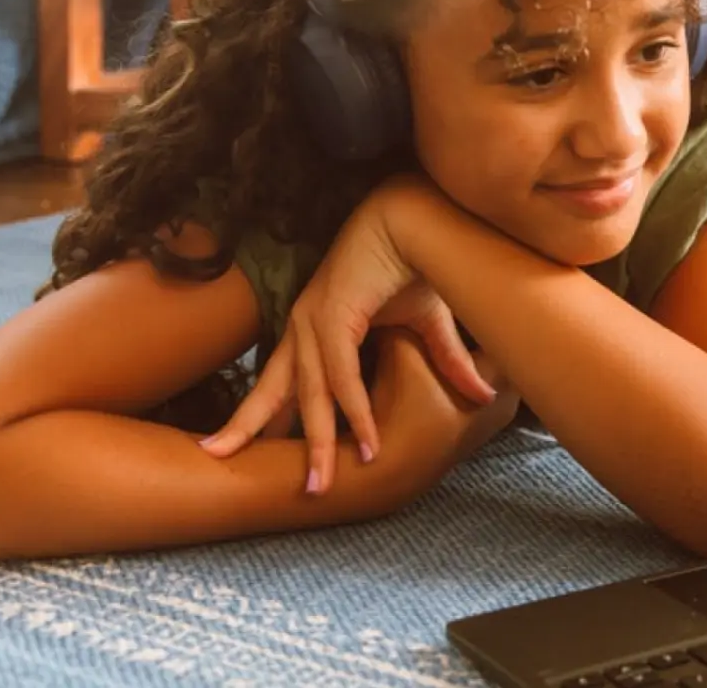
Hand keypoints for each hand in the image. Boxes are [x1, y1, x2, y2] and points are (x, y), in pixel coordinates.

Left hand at [200, 179, 495, 492]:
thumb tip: (481, 394)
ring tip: (318, 486)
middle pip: (273, 389)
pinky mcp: (334, 314)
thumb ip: (446, 363)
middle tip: (225, 464)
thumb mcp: (429, 326)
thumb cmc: (415, 263)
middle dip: (253, 432)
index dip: (266, 414)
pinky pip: (342, 375)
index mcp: (314, 326)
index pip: (282, 378)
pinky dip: (355, 410)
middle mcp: (304, 325)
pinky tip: (365, 442)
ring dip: (316, 443)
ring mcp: (315, 320)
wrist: (415, 218)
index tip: (242, 447)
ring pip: (310, 394)